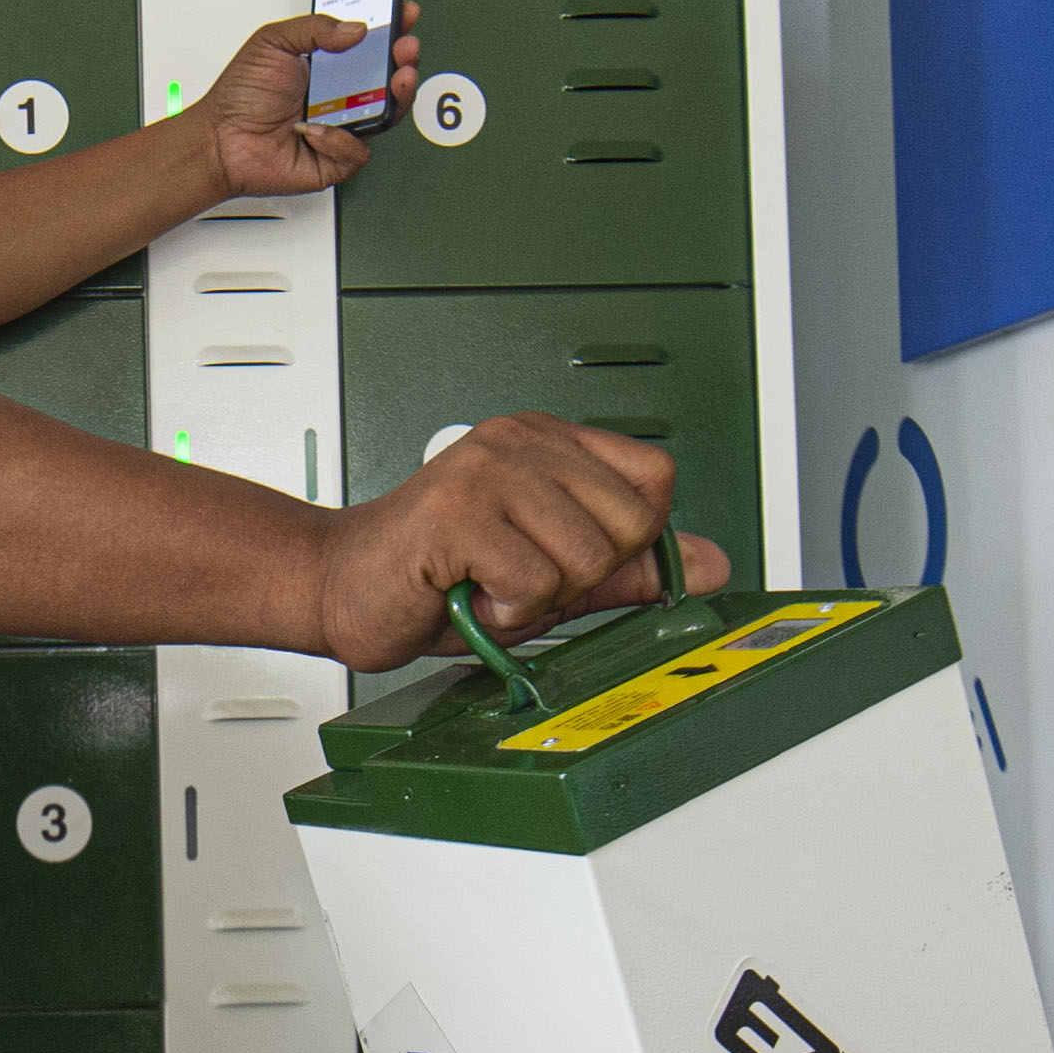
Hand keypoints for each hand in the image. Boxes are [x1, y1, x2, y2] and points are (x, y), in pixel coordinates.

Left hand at [194, 3, 420, 201]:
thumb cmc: (240, 96)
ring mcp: (341, 127)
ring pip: (386, 114)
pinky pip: (357, 151)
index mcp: (327, 65)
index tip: (404, 13)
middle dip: (404, 60)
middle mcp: (339, 95)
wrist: (220, 140)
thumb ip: (315, 29)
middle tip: (405, 48)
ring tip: (396, 79)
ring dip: (396, 95)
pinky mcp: (335, 159)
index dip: (391, 29)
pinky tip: (315, 129)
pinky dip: (339, 139)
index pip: (370, 44)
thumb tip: (355, 29)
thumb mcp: (273, 43)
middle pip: (388, 78)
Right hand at [308, 413, 731, 672]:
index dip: (632, 536)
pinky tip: (469, 593)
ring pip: (586, 557)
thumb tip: (712, 565)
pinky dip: (504, 610)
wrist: (341, 587)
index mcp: (548, 442)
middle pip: (630, 522)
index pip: (655, 478)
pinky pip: (534, 582)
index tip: (578, 557)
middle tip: (521, 574)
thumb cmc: (437, 576)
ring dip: (539, 597)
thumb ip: (629, 566)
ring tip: (490, 583)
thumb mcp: (552, 574)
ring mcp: (487, 469)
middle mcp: (520, 441)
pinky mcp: (457, 511)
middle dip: (584, 574)